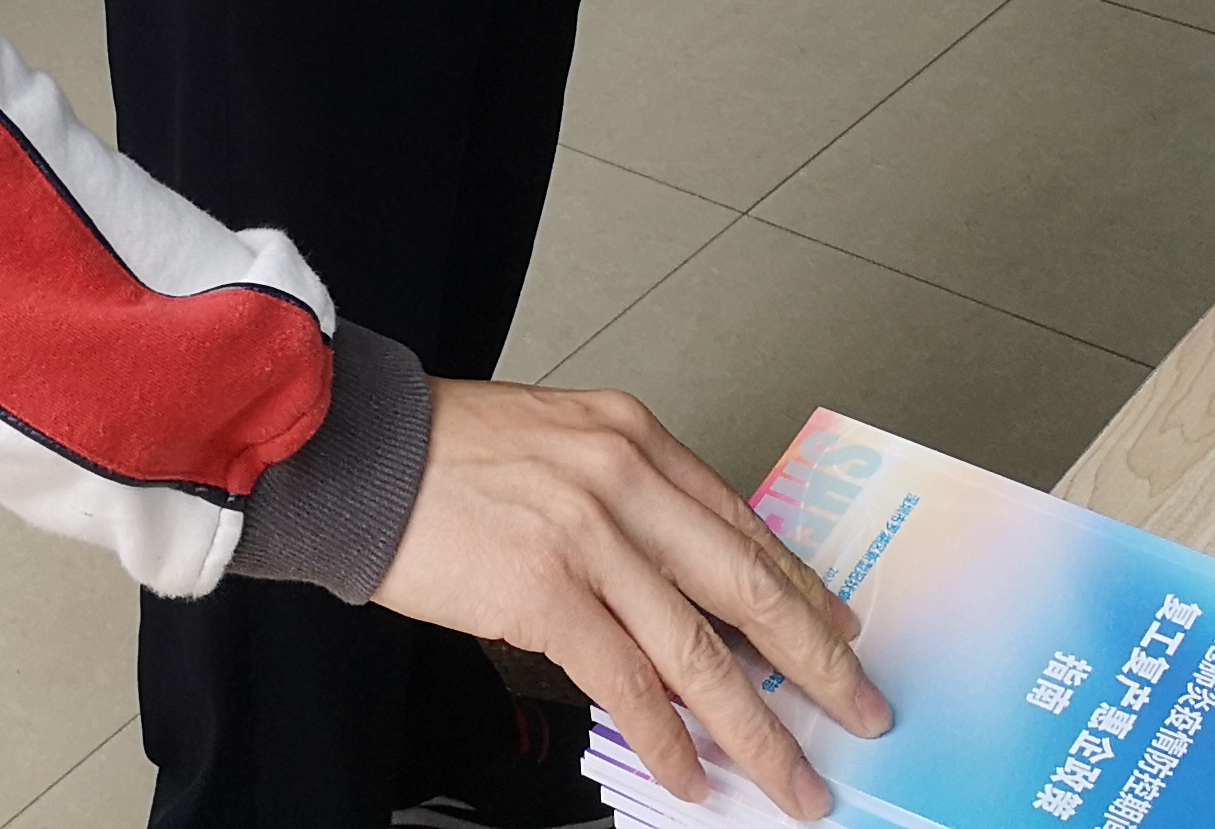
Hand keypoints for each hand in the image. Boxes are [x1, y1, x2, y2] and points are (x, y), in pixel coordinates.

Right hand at [371, 378, 885, 818]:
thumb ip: (624, 501)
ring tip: (788, 778)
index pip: (741, 524)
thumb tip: (683, 592)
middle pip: (747, 586)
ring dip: (754, 728)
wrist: (355, 454)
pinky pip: (627, 681)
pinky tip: (690, 772)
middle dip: (815, 662)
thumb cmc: (440, 454)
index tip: (841, 633)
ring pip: (699, 649)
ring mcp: (588, 535)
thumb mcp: (555, 447)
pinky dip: (666, 735)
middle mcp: (622, 477)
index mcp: (631, 437)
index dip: (800, 590)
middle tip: (860, 711)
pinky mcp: (544, 590)